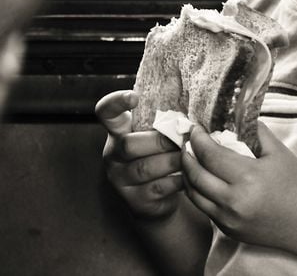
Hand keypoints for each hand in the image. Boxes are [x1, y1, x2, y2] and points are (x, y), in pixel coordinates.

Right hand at [95, 90, 184, 219]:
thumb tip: (188, 112)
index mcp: (118, 132)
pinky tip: (189, 175)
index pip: (106, 112)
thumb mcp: (156, 135)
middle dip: (160, 141)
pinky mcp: (134, 200)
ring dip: (172, 161)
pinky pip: (157, 188)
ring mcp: (120, 180)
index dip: (116, 102)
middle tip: (183, 139)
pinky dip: (177, 180)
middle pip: (128, 144)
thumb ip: (163, 122)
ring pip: (145, 168)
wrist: (157, 199)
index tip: (134, 97)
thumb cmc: (160, 155)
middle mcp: (113, 155)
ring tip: (190, 156)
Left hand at [181, 122, 296, 248]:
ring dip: (187, 174)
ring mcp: (229, 219)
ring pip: (193, 194)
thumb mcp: (279, 152)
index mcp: (248, 177)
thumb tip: (234, 118)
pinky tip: (203, 179)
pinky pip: (204, 208)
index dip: (198, 139)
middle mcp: (234, 201)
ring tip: (190, 159)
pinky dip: (199, 191)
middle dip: (186, 154)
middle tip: (188, 141)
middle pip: (195, 175)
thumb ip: (255, 132)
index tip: (195, 128)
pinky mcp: (228, 230)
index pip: (210, 155)